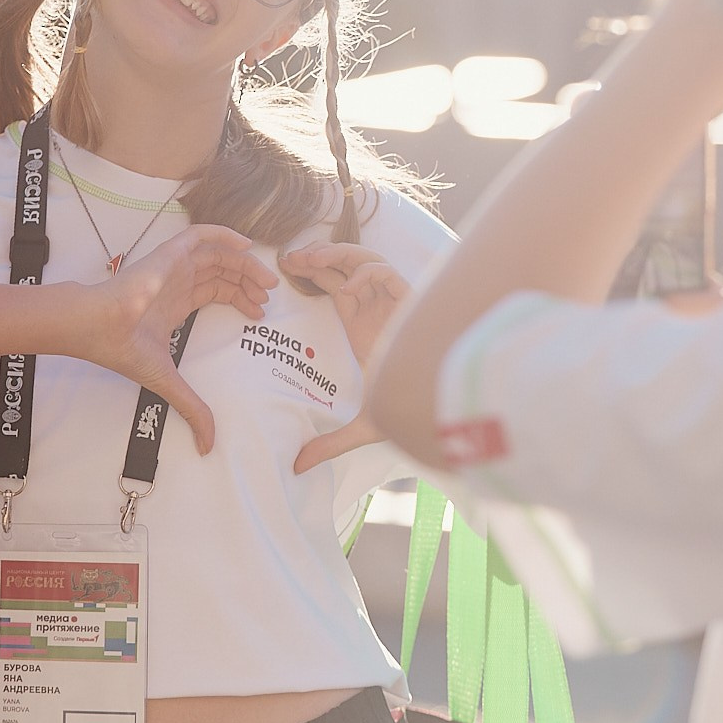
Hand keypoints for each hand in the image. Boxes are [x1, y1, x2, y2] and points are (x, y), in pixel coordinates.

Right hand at [68, 224, 277, 453]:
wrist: (97, 327)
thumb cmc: (123, 349)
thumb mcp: (169, 381)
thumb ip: (192, 408)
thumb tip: (209, 446)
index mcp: (176, 303)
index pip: (216, 292)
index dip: (241, 299)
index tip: (260, 314)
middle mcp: (177, 281)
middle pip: (222, 272)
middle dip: (248, 282)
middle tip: (269, 297)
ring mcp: (173, 265)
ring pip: (218, 254)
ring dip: (245, 263)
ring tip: (266, 280)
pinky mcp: (169, 253)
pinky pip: (200, 234)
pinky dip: (225, 234)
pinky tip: (248, 246)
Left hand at [280, 243, 410, 474]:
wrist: (441, 408)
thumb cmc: (410, 414)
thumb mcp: (362, 426)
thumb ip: (329, 443)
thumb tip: (297, 467)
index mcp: (364, 326)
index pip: (334, 285)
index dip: (309, 273)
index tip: (281, 271)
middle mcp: (379, 309)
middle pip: (347, 265)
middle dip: (317, 256)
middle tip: (289, 259)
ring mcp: (395, 303)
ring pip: (365, 259)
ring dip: (337, 255)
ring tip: (311, 262)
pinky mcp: (412, 303)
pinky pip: (386, 272)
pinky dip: (366, 274)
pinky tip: (348, 291)